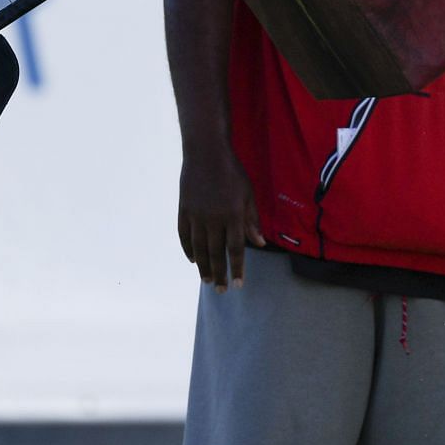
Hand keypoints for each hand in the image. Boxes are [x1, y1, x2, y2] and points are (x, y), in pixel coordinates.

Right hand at [177, 143, 264, 292]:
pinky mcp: (183, 210)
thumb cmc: (232, 173)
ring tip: (207, 281)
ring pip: (199, 248)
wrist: (205, 153)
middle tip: (222, 291)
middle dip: (220, 274)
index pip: (236, 249)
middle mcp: (213, 218)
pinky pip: (184, 236)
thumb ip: (252, 221)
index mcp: (232, 215)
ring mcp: (196, 215)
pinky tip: (193, 260)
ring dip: (203, 267)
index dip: (237, 268)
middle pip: (216, 253)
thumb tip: (261, 244)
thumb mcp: (248, 195)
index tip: (239, 284)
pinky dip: (188, 249)